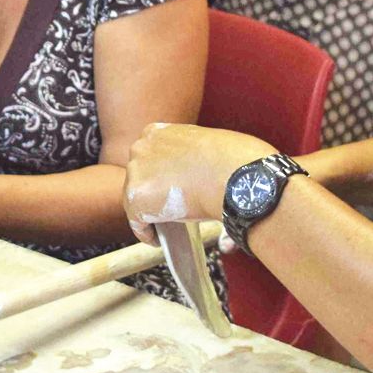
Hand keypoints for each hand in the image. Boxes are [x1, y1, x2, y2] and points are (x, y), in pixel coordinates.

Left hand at [122, 122, 272, 244]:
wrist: (236, 175)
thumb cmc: (235, 160)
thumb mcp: (208, 144)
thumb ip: (193, 155)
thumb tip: (200, 174)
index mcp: (157, 132)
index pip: (150, 157)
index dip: (159, 176)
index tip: (170, 189)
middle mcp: (141, 147)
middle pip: (140, 176)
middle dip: (153, 192)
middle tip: (169, 209)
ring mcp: (136, 172)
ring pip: (137, 199)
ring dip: (150, 212)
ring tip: (167, 226)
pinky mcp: (136, 198)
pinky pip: (137, 222)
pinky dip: (146, 233)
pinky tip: (158, 240)